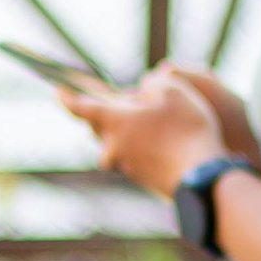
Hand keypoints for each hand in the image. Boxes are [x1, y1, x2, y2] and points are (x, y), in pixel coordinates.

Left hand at [58, 66, 228, 198]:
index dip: (68, 97)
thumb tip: (145, 89)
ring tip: (159, 118)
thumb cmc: (187, 129)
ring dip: (130, 128)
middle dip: (111, 110)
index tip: (58, 89)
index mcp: (114, 122)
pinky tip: (167, 138)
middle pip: (101, 124)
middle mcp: (112, 147)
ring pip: (119, 140)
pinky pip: (133, 154)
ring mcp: (124, 165)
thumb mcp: (174, 90)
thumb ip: (153, 83)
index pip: (81, 108)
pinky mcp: (139, 177)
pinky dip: (142, 144)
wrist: (202, 177)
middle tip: (130, 98)